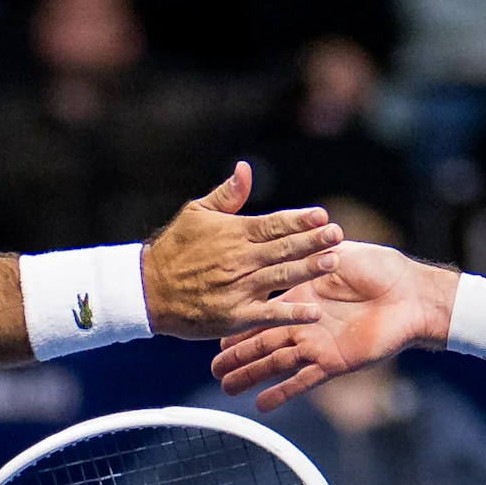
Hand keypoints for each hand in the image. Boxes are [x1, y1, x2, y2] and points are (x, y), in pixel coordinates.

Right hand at [143, 162, 340, 339]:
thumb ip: (227, 195)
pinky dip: (291, 313)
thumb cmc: (174, 249)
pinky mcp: (234, 315)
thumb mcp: (196, 213)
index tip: (322, 215)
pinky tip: (314, 313)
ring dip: (308, 270)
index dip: (299, 220)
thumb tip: (246, 168)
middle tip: (338, 235)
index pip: (273, 224)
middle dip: (312, 241)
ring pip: (280, 277)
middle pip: (283, 248)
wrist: (147, 290)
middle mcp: (239, 259)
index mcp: (234, 233)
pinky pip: (268, 314)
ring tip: (332, 262)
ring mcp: (238, 288)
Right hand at [207, 241, 454, 409]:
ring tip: (226, 389)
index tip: (215, 336)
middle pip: (263, 343)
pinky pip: (304, 381)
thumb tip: (282, 250)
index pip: (262, 314)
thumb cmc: (380, 268)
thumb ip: (308, 258)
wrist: (410, 294)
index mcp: (301, 298)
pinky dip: (283, 393)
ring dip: (252, 376)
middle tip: (212, 370)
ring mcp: (318, 345)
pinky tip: (261, 404)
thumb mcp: (337, 254)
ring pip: (277, 364)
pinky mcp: (334, 362)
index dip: (239, 325)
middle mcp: (305, 324)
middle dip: (237, 356)